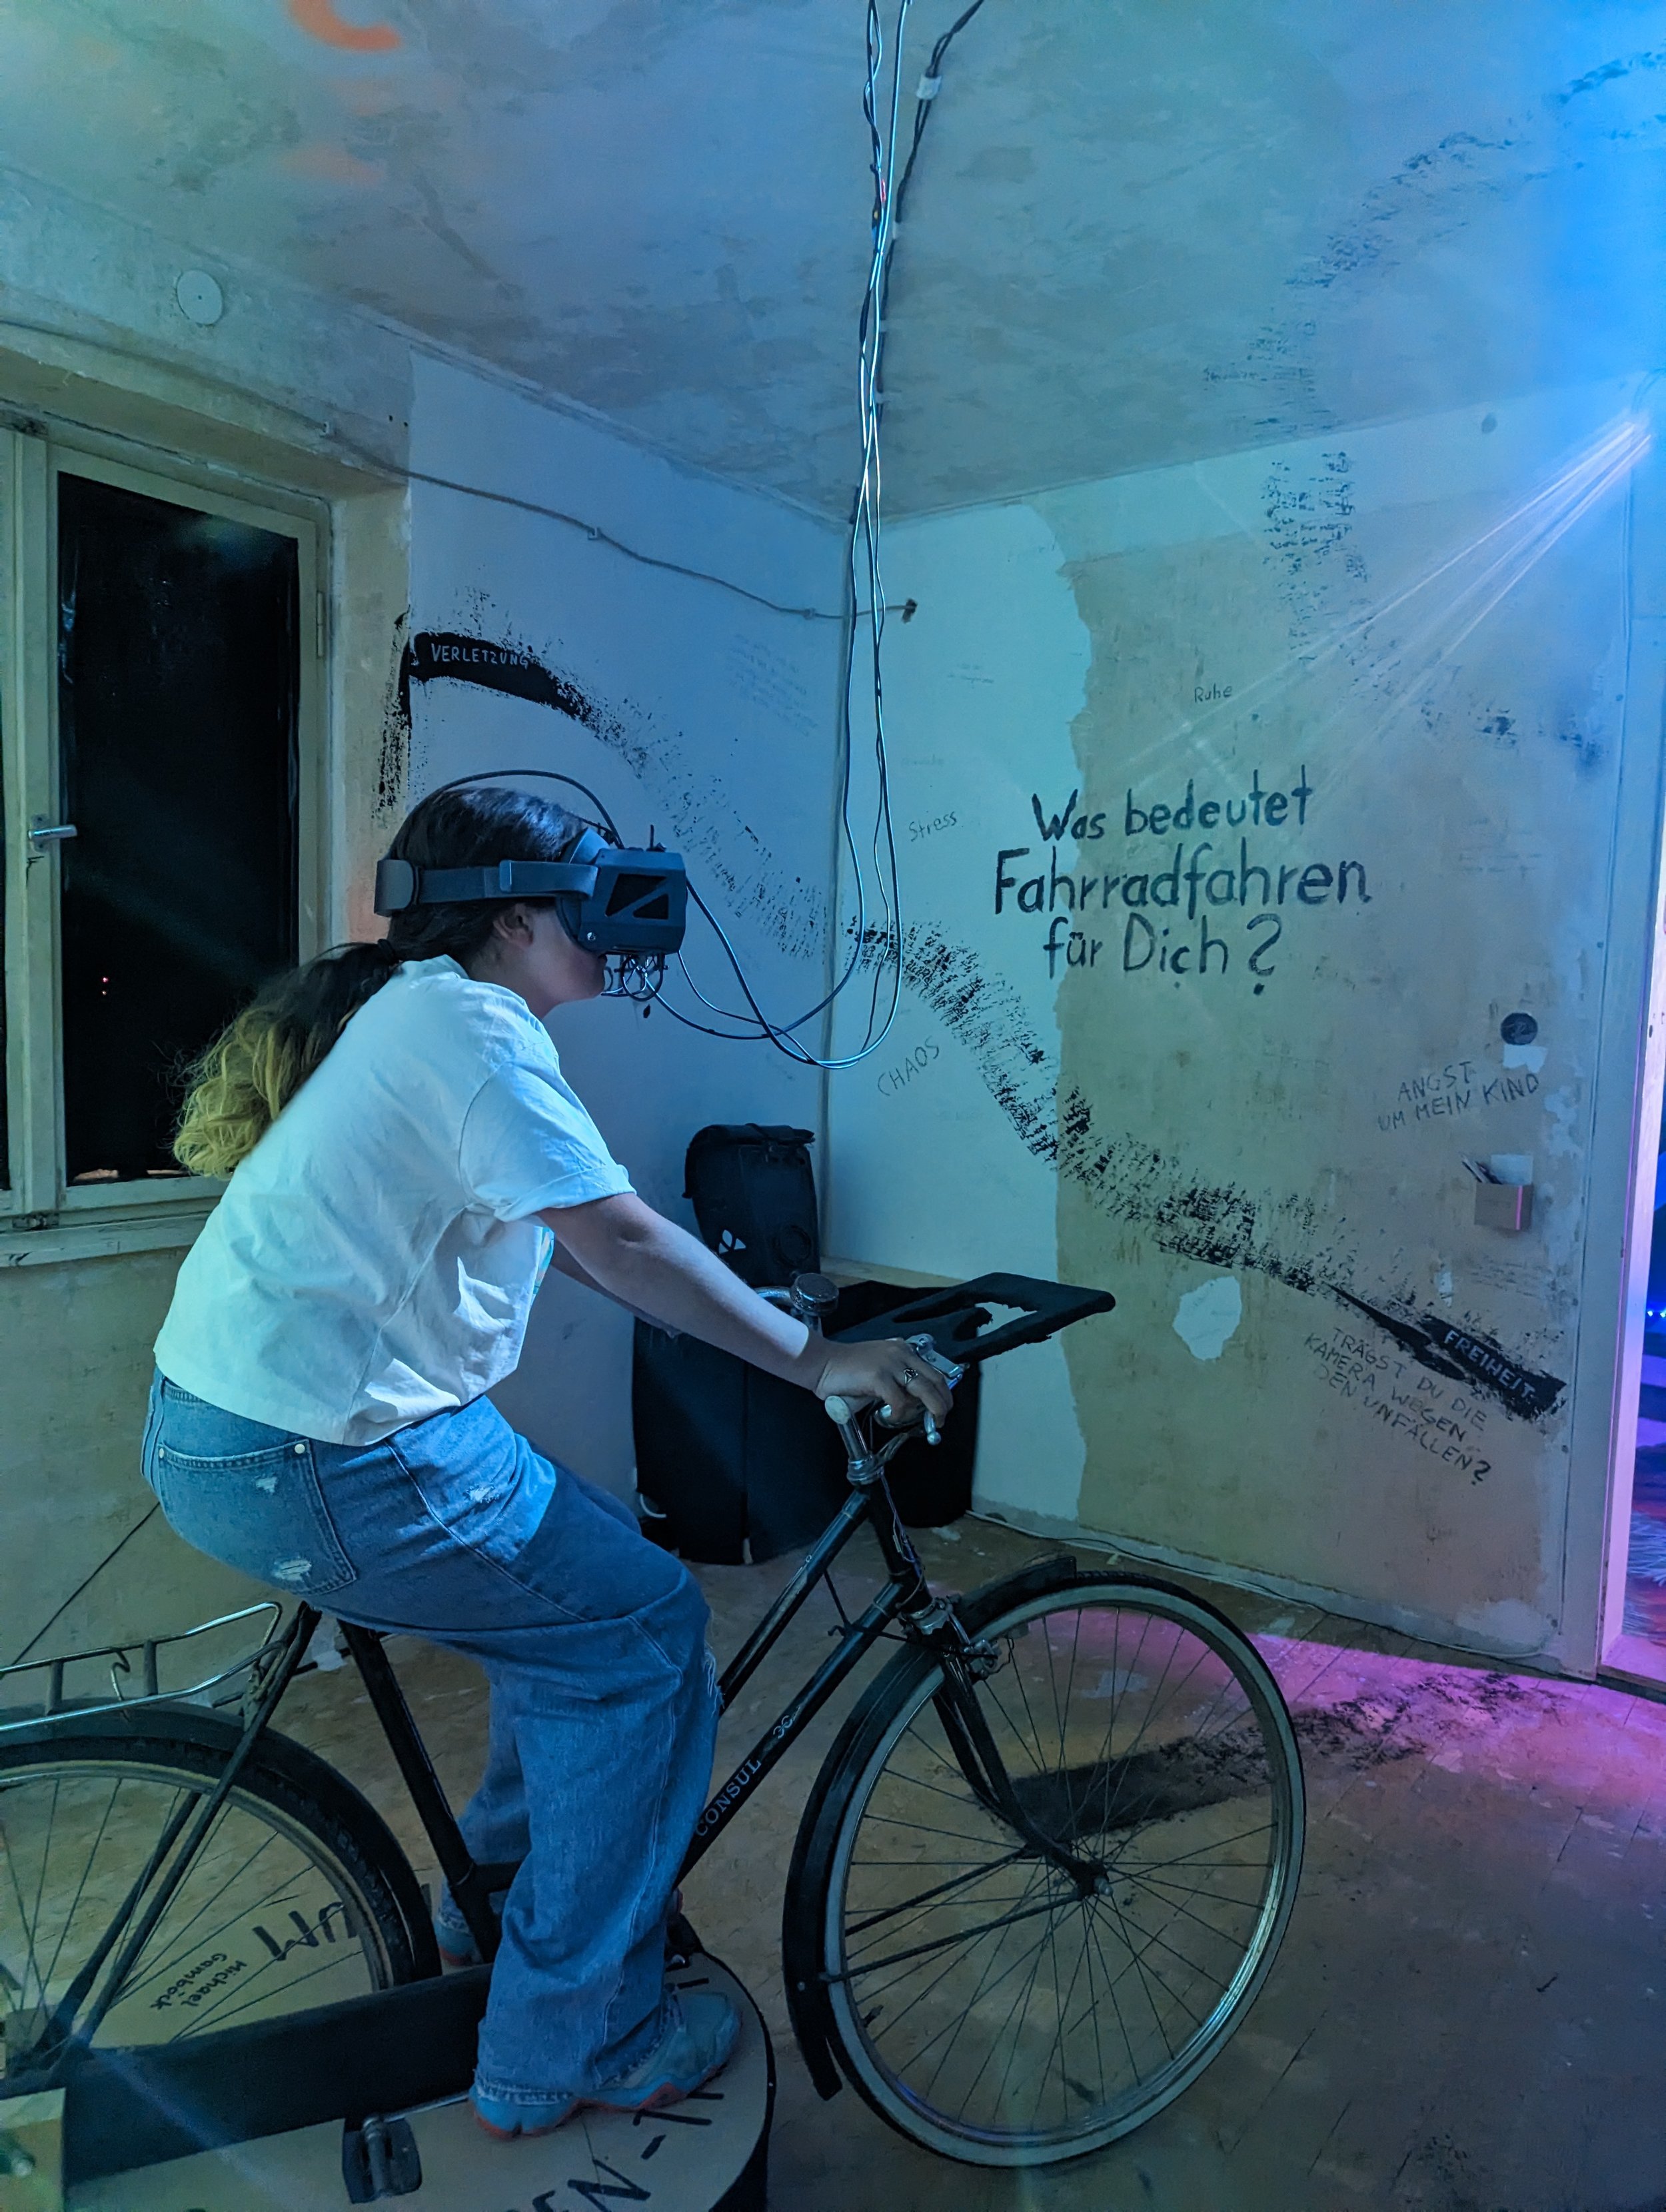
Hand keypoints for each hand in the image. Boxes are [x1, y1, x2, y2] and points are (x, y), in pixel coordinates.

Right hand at [810, 1337, 952, 1426]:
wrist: (821, 1363)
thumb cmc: (846, 1368)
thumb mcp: (879, 1367)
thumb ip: (897, 1379)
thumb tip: (914, 1402)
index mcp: (902, 1350)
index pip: (933, 1371)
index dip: (943, 1392)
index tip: (943, 1406)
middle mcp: (900, 1354)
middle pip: (935, 1381)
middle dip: (942, 1404)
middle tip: (941, 1419)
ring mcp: (890, 1364)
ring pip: (924, 1390)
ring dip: (930, 1410)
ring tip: (927, 1422)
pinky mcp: (878, 1376)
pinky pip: (899, 1402)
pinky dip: (899, 1414)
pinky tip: (889, 1416)